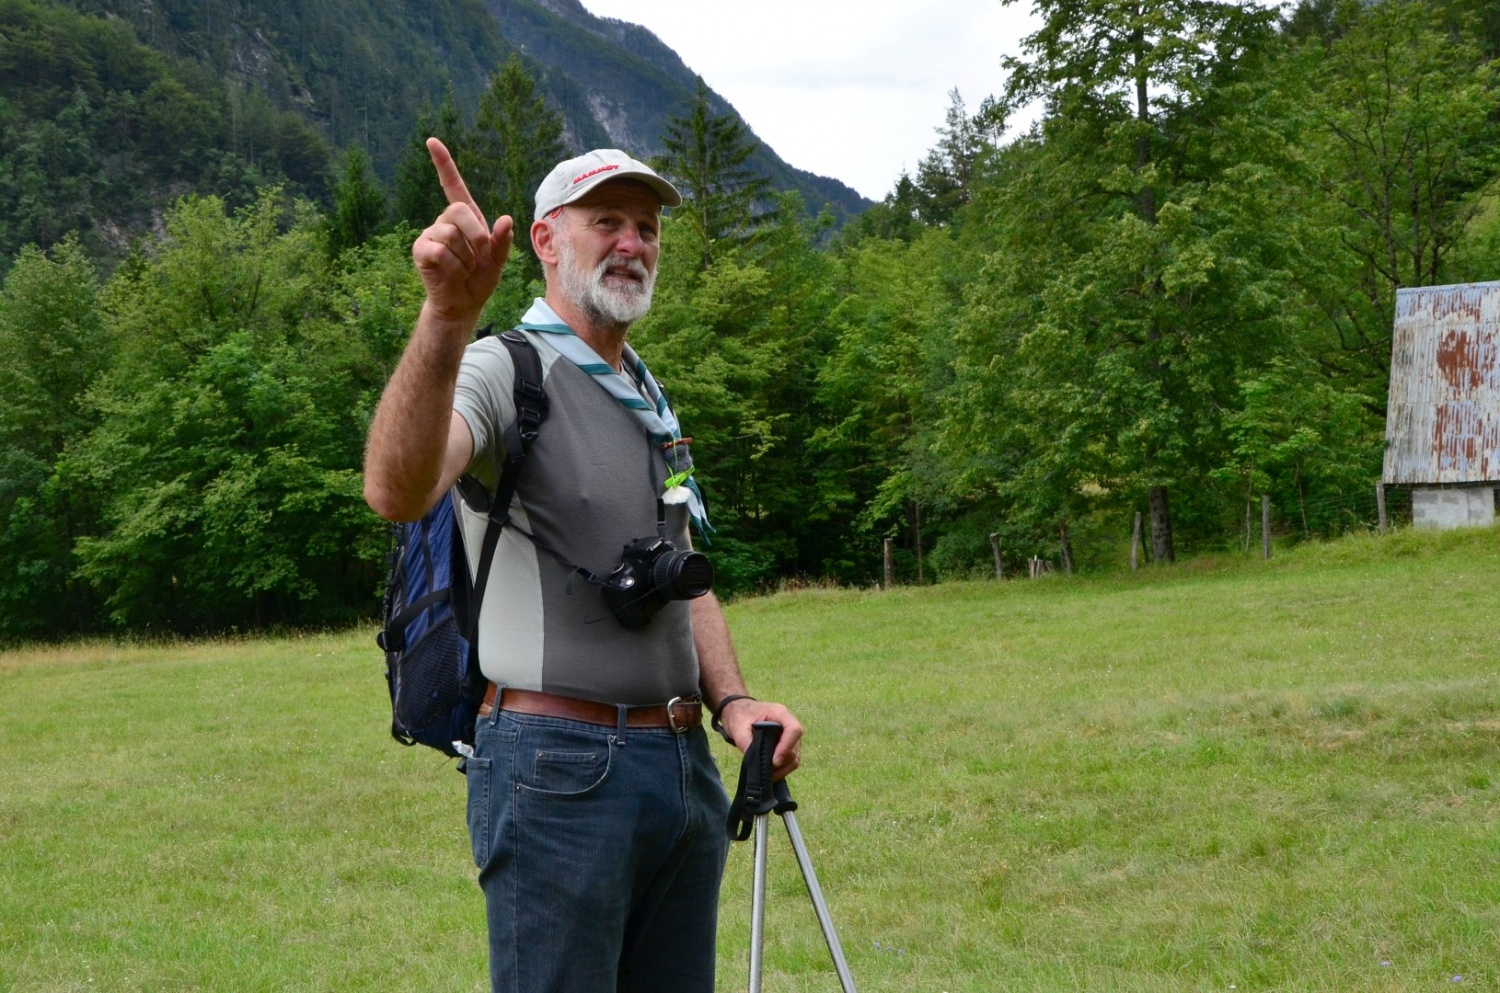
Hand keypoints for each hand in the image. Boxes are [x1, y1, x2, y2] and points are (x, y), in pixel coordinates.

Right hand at [411, 137, 513, 326]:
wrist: (463, 305)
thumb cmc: (480, 280)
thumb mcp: (498, 261)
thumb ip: (502, 241)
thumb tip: (506, 219)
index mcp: (464, 219)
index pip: (452, 185)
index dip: (444, 164)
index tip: (432, 141)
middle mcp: (444, 222)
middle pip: (458, 211)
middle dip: (476, 235)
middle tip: (482, 255)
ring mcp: (430, 235)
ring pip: (450, 234)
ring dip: (466, 257)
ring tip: (465, 269)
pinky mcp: (421, 250)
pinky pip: (440, 251)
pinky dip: (454, 266)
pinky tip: (453, 274)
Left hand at [720, 698, 802, 779]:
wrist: (738, 710)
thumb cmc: (739, 715)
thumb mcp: (738, 727)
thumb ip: (745, 741)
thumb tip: (754, 761)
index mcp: (779, 713)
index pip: (793, 729)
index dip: (786, 747)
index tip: (774, 761)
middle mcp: (788, 723)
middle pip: (795, 745)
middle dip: (783, 761)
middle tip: (767, 771)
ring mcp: (788, 734)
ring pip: (795, 755)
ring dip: (784, 768)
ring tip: (768, 775)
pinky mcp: (785, 744)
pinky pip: (790, 759)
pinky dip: (783, 768)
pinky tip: (771, 773)